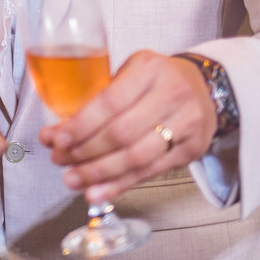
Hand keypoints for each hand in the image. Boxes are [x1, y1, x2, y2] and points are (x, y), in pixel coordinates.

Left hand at [38, 50, 215, 203]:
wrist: (203, 89)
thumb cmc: (155, 80)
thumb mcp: (129, 72)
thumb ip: (99, 97)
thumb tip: (58, 133)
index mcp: (149, 68)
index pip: (110, 102)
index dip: (81, 125)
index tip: (57, 139)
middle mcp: (171, 93)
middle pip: (121, 133)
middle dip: (85, 151)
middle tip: (60, 159)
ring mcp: (186, 123)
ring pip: (136, 157)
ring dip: (99, 173)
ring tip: (73, 179)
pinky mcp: (191, 149)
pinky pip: (150, 172)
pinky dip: (119, 184)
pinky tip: (97, 191)